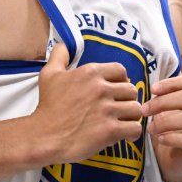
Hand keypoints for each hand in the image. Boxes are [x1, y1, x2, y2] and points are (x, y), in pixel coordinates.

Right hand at [31, 43, 144, 164]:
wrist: (44, 136)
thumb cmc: (48, 107)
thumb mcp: (49, 74)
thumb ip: (59, 56)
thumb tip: (63, 46)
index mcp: (91, 73)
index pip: (120, 70)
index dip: (121, 80)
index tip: (115, 90)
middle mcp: (101, 89)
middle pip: (131, 90)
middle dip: (126, 99)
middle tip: (119, 108)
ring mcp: (107, 110)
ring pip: (136, 109)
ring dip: (131, 116)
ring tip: (123, 121)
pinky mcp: (110, 131)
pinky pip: (135, 128)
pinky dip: (132, 133)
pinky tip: (124, 135)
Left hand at [140, 74, 181, 181]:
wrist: (172, 160)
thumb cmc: (170, 128)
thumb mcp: (170, 107)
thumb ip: (167, 92)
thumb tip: (153, 84)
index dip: (171, 84)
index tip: (152, 89)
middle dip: (163, 102)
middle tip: (144, 110)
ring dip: (165, 122)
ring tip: (150, 128)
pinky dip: (172, 138)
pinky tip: (160, 139)